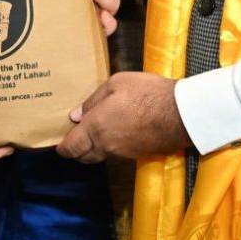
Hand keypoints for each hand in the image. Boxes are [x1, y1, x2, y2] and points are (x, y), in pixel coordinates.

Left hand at [57, 72, 187, 162]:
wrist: (181, 114)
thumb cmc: (148, 93)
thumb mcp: (117, 83)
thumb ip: (94, 100)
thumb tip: (77, 115)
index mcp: (96, 126)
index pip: (72, 146)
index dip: (63, 148)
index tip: (59, 145)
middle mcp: (106, 144)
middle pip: (83, 156)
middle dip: (75, 150)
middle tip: (73, 140)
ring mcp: (122, 153)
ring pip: (99, 156)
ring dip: (92, 149)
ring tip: (93, 135)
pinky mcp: (136, 155)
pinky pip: (115, 154)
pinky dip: (109, 148)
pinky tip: (115, 134)